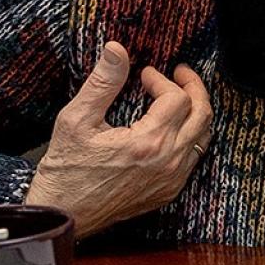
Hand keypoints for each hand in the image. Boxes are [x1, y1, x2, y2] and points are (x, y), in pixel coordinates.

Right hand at [24, 41, 213, 238]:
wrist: (62, 214)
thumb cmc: (65, 171)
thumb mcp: (76, 120)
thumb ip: (102, 83)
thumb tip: (116, 49)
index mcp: (149, 143)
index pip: (177, 98)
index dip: (163, 80)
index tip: (145, 74)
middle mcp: (168, 162)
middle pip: (202, 115)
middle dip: (194, 88)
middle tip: (180, 73)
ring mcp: (171, 180)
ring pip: (202, 137)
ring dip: (195, 112)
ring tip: (179, 95)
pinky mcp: (168, 192)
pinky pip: (193, 157)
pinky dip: (190, 135)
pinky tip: (173, 126)